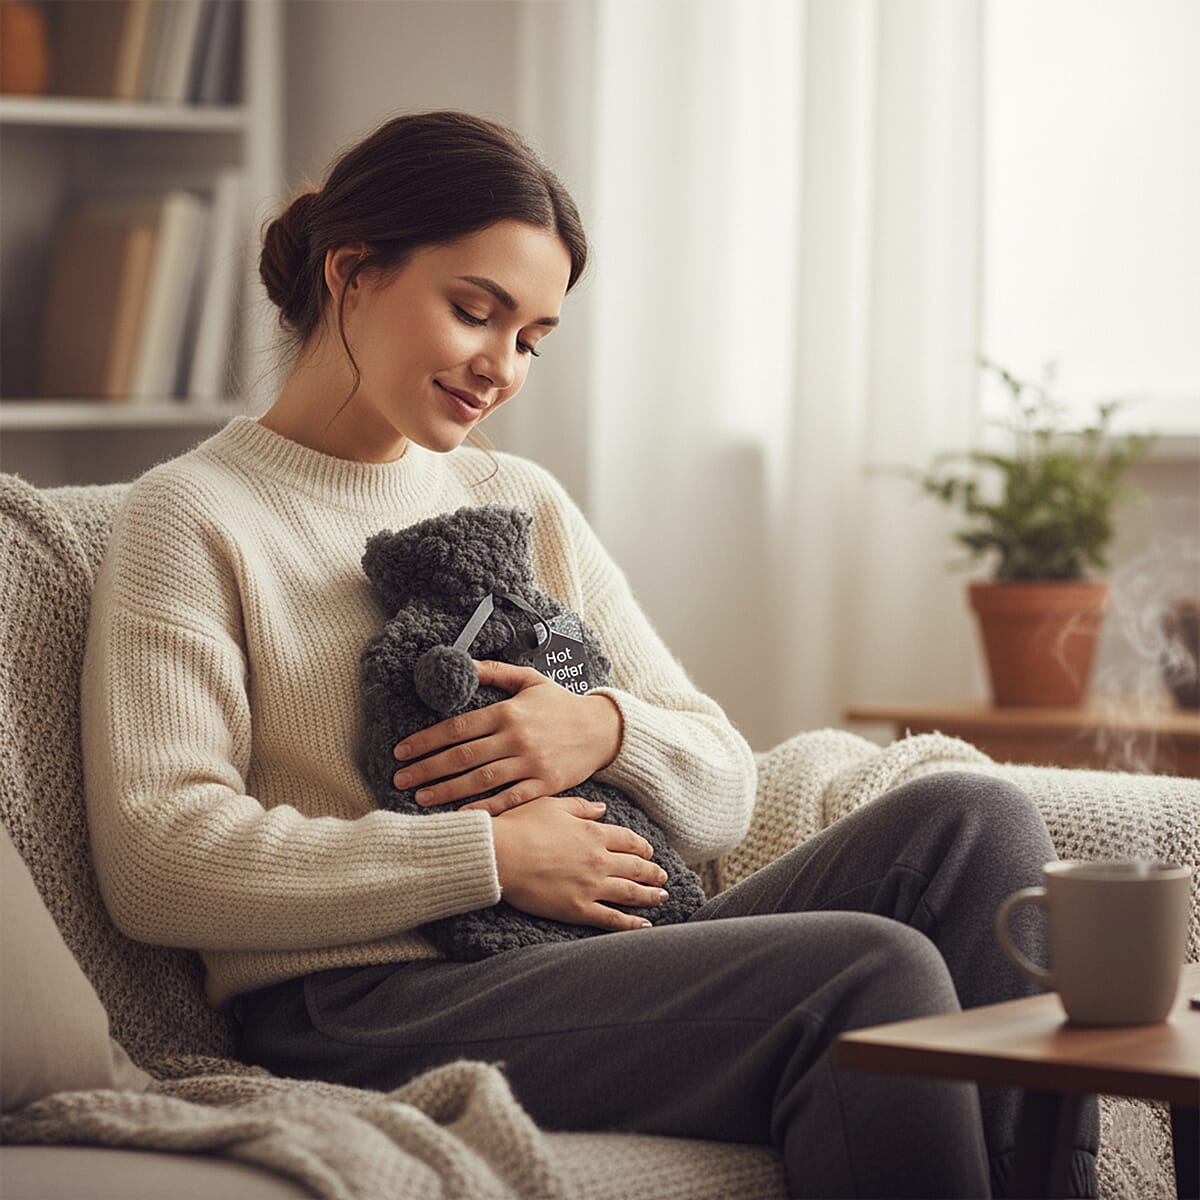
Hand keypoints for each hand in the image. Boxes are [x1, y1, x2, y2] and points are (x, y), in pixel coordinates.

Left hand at [392, 660, 622, 813]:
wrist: (603, 730)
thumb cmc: (562, 704)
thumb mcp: (530, 680)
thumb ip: (495, 671)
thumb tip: (461, 663)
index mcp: (509, 711)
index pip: (458, 727)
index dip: (426, 740)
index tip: (401, 751)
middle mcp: (517, 738)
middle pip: (462, 756)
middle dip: (427, 768)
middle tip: (399, 779)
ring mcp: (531, 763)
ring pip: (481, 780)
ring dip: (447, 790)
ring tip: (420, 797)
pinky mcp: (545, 785)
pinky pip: (510, 799)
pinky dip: (485, 808)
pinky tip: (463, 814)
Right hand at [491, 795, 668, 930]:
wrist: (500, 854)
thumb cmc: (520, 825)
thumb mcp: (553, 805)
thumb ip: (581, 808)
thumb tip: (602, 809)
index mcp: (593, 833)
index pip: (628, 840)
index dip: (642, 847)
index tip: (649, 852)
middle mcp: (598, 859)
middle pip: (635, 867)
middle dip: (652, 872)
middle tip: (662, 877)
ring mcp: (590, 886)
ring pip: (630, 893)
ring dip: (650, 895)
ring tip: (662, 897)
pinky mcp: (577, 909)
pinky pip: (611, 918)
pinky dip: (631, 923)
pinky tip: (645, 925)